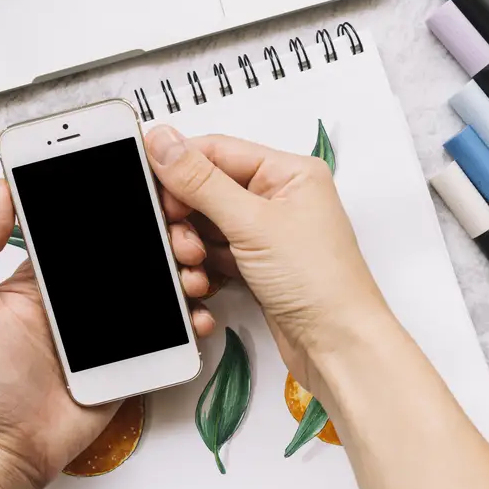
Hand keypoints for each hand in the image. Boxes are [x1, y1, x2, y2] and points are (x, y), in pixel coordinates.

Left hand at [0, 179, 212, 488]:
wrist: (7, 446)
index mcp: (47, 274)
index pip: (86, 223)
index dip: (115, 200)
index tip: (143, 183)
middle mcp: (82, 293)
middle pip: (134, 250)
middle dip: (164, 234)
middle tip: (179, 231)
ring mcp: (112, 325)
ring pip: (159, 286)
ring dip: (183, 272)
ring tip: (192, 271)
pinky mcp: (132, 357)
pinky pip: (169, 333)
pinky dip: (191, 320)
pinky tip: (197, 315)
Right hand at [144, 126, 392, 403]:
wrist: (338, 346)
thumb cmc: (321, 283)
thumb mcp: (252, 223)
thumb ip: (201, 181)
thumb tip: (163, 142)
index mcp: (288, 172)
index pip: (217, 151)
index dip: (179, 167)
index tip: (149, 182)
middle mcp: (279, 199)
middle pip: (207, 191)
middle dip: (186, 217)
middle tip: (181, 238)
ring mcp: (267, 235)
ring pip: (206, 227)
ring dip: (192, 248)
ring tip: (196, 266)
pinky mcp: (258, 267)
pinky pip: (215, 256)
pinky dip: (204, 270)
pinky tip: (205, 284)